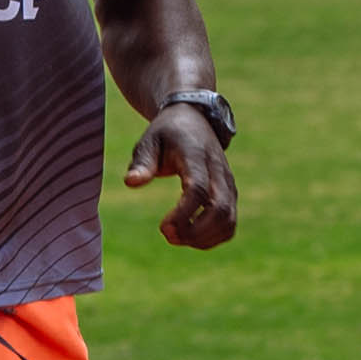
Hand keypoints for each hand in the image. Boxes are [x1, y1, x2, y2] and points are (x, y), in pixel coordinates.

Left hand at [125, 97, 237, 249]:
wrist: (194, 120)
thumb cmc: (166, 134)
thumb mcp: (149, 142)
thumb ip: (142, 163)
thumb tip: (131, 183)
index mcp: (196, 156)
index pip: (198, 189)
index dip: (183, 214)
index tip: (163, 229)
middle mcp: (218, 171)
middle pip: (220, 210)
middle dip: (195, 232)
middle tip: (168, 236)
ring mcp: (228, 184)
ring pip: (228, 221)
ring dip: (203, 239)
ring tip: (177, 238)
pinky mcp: (230, 194)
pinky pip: (229, 224)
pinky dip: (212, 238)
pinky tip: (189, 237)